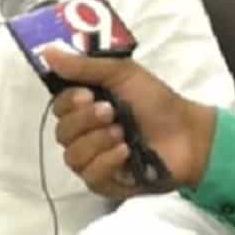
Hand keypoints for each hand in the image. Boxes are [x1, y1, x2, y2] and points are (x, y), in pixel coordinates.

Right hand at [46, 49, 216, 194]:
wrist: (187, 135)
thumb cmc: (156, 101)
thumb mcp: (123, 74)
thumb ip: (84, 65)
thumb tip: (47, 51)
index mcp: (86, 106)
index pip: (59, 107)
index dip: (68, 102)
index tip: (87, 95)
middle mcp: (85, 133)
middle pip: (62, 132)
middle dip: (86, 121)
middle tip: (112, 113)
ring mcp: (93, 160)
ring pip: (72, 156)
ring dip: (98, 142)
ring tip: (123, 134)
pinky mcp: (105, 183)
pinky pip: (90, 175)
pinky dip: (107, 161)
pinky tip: (125, 152)